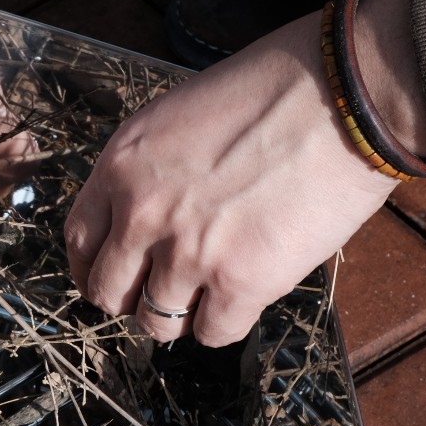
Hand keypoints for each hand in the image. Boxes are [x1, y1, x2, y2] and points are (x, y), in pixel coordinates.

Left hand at [63, 10, 407, 345]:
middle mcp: (141, 215)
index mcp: (121, 168)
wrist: (345, 98)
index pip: (80, 240)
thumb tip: (142, 219)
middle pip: (108, 291)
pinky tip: (241, 300)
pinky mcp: (239, 282)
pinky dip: (224, 325)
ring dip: (177, 316)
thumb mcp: (179, 118)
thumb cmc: (274, 92)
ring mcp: (187, 253)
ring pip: (155, 322)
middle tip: (156, 294)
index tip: (106, 278)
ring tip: (205, 296)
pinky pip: (212, 333)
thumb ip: (149, 172)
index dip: (90, 268)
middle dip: (130, 299)